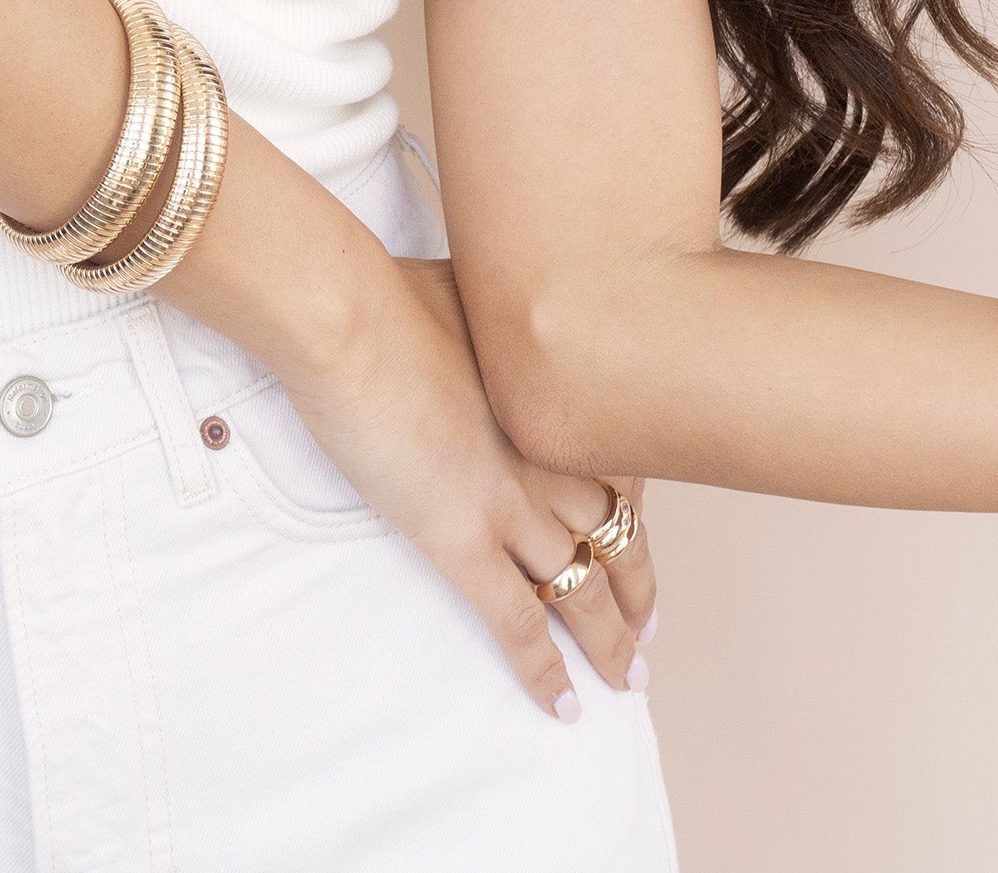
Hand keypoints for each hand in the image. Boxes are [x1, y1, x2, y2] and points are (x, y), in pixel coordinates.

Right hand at [277, 254, 657, 717]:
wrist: (349, 316)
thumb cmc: (394, 291)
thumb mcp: (470, 292)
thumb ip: (495, 317)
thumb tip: (494, 302)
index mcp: (553, 398)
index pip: (620, 471)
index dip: (637, 514)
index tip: (642, 536)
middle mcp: (549, 457)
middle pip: (615, 537)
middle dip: (636, 587)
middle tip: (648, 626)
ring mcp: (510, 505)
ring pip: (583, 590)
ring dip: (609, 640)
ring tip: (627, 675)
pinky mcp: (461, 541)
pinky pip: (517, 624)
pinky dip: (543, 672)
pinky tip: (565, 706)